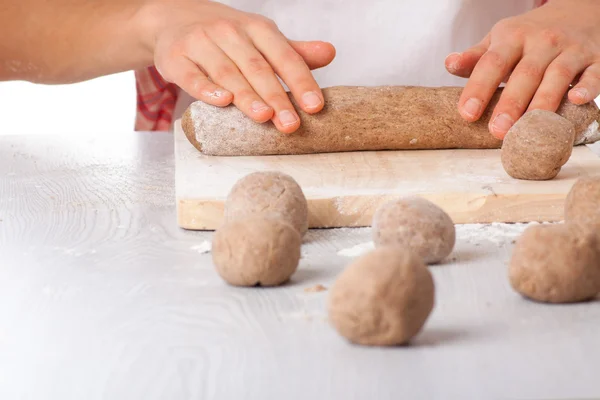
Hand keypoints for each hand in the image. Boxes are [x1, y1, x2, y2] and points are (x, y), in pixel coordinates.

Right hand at [142, 0, 335, 132]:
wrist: (173, 19)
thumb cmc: (226, 37)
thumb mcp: (260, 39)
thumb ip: (293, 51)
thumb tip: (330, 52)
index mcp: (256, 28)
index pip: (283, 55)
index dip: (301, 81)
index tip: (315, 106)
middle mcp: (229, 31)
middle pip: (257, 67)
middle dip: (276, 97)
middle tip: (291, 124)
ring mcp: (200, 43)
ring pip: (227, 72)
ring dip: (247, 96)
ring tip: (264, 117)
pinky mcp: (175, 58)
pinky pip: (193, 76)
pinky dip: (207, 89)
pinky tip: (223, 102)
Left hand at [445, 0, 599, 138]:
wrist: (578, 11)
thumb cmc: (529, 36)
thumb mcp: (499, 40)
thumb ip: (475, 57)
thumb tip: (449, 64)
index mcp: (512, 38)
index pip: (492, 63)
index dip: (478, 89)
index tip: (467, 114)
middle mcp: (542, 42)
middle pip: (525, 74)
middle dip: (511, 104)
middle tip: (497, 131)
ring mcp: (570, 50)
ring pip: (557, 76)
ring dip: (543, 103)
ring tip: (529, 129)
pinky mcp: (595, 59)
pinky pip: (594, 73)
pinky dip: (587, 86)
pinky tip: (575, 100)